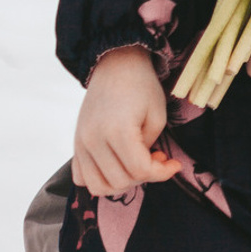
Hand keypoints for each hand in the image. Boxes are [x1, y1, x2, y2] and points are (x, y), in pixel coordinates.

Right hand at [75, 47, 181, 195]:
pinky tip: (117, 164)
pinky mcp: (76, 144)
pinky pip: (81, 177)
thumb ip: (150, 148)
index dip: (161, 173)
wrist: (116, 65)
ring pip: (98, 186)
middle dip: (144, 176)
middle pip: (120, 181)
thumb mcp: (157, 115)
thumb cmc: (142, 87)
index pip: (139, 170)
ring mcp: (81, 144)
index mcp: (117, 131)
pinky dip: (100, 179)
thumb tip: (145, 169)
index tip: (174, 164)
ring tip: (137, 162)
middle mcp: (93, 140)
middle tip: (156, 157)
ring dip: (122, 182)